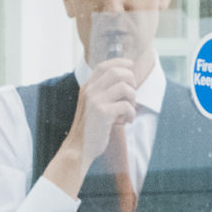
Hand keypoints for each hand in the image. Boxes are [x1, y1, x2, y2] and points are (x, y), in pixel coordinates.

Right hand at [42, 57, 138, 194]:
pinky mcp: (103, 113)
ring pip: (124, 87)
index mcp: (86, 88)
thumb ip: (102, 93)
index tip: (131, 66)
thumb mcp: (91, 106)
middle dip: (131, 79)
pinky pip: (126, 105)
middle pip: (116, 72)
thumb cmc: (89, 129)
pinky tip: (127, 121)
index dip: (120, 62)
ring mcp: (95, 101)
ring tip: (129, 110)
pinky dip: (131, 113)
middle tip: (132, 94)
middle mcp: (90, 91)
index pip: (103, 66)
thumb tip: (126, 83)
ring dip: (133, 98)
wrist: (78, 149)